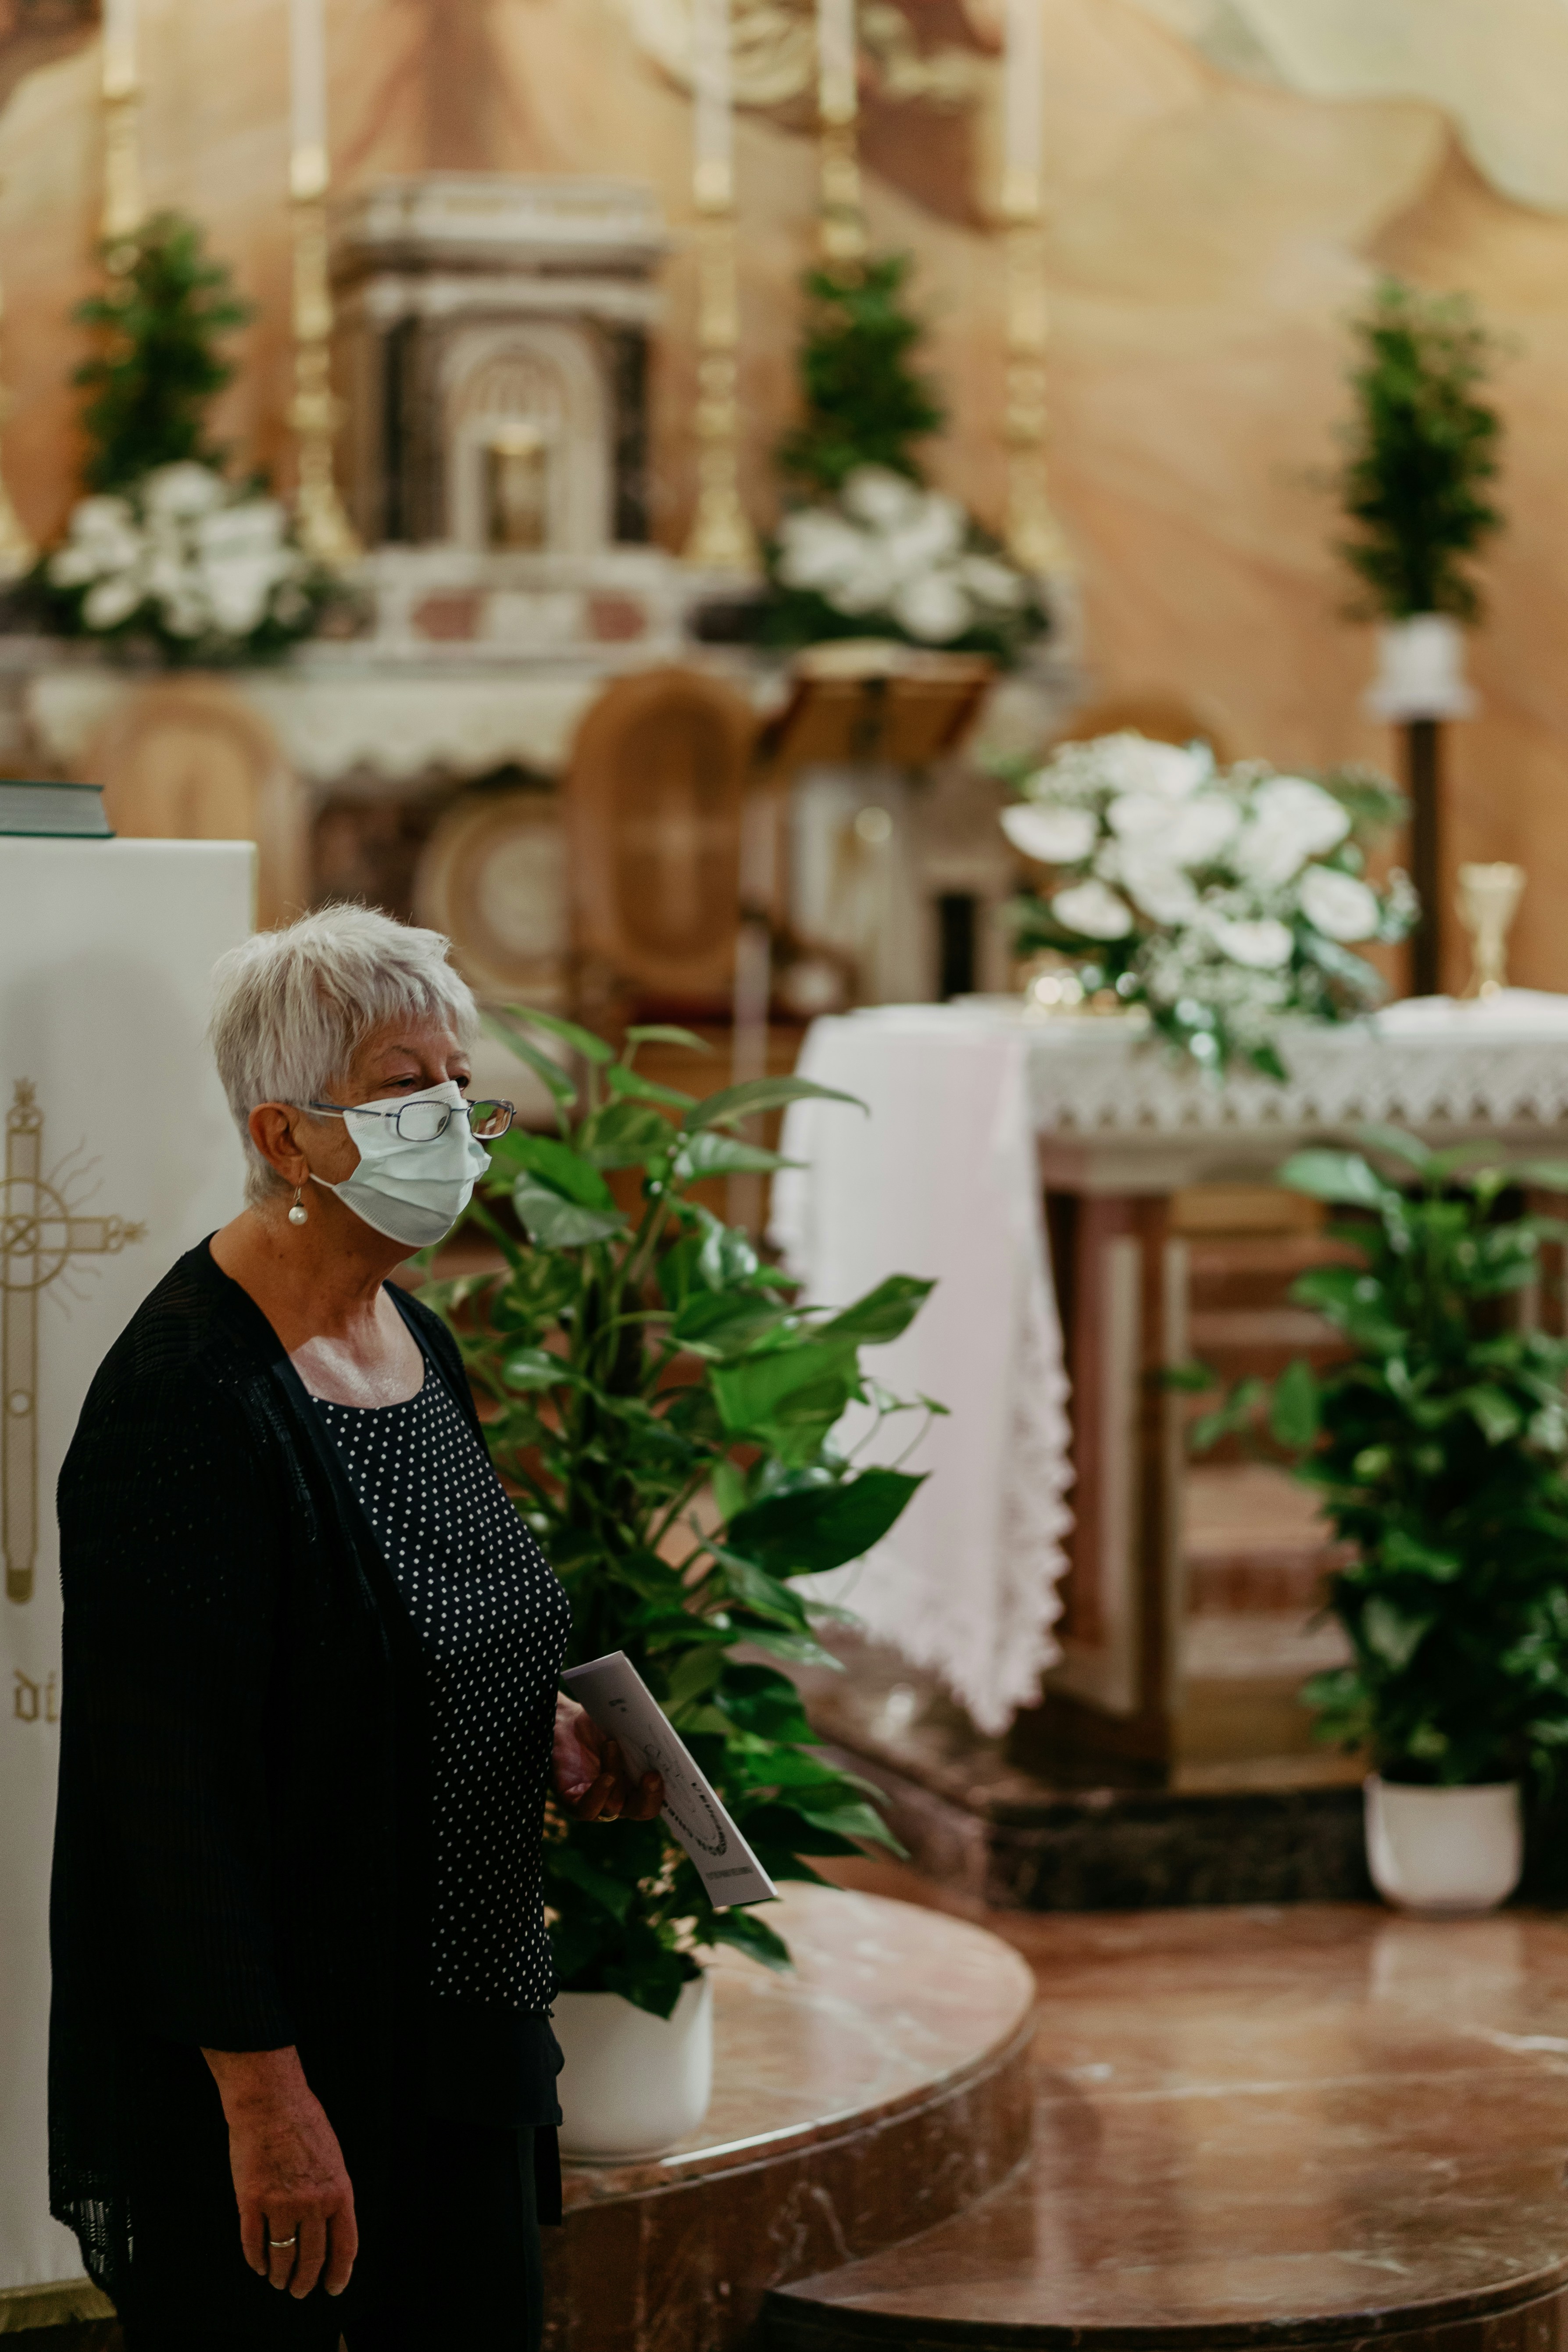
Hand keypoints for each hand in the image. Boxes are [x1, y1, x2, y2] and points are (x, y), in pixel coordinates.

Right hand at [202, 2046, 356, 2297]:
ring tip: (280, 2282)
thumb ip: (333, 2194)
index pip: (345, 2246)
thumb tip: (330, 2228)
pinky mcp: (251, 2202)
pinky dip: (257, 2261)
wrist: (270, 2101)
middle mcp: (313, 2202)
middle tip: (300, 2291)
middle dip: (306, 2281)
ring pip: (282, 2257)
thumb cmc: (303, 2124)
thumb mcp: (333, 2158)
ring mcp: (281, 2203)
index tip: (333, 2287)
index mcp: (339, 2191)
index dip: (339, 2273)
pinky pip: (253, 2244)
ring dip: (281, 2276)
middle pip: (312, 2258)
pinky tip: (260, 2266)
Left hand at [554, 1694, 663, 1821]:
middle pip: (642, 1810)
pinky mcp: (572, 1801)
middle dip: (651, 1797)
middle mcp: (618, 1798)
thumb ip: (644, 1738)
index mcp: (636, 1783)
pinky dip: (599, 1795)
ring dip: (616, 1774)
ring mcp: (596, 1802)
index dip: (672, 1794)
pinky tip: (606, 1777)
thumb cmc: (596, 1723)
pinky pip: (588, 1810)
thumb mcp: (626, 1729)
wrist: (561, 1718)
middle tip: (654, 1775)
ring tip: (612, 1744)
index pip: (658, 1797)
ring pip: (615, 1805)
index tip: (685, 1781)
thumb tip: (667, 1741)